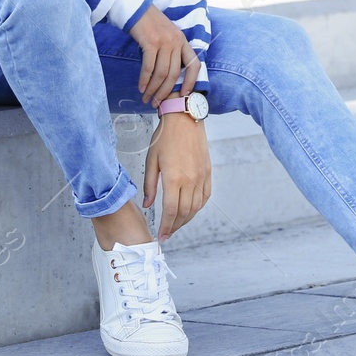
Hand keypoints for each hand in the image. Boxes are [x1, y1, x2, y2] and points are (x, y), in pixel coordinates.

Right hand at [128, 4, 200, 106]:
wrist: (137, 9)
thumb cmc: (150, 25)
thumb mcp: (167, 36)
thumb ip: (171, 52)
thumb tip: (167, 77)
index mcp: (183, 41)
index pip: (195, 64)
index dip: (191, 82)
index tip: (184, 95)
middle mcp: (176, 42)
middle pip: (174, 74)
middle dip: (165, 92)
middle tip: (156, 103)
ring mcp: (164, 42)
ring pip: (162, 73)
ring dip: (153, 89)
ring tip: (146, 98)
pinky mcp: (151, 42)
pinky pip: (149, 67)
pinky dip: (144, 80)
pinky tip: (141, 87)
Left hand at [142, 114, 209, 241]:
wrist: (184, 119)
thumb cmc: (164, 137)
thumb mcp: (151, 160)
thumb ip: (150, 185)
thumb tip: (148, 205)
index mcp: (173, 178)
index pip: (171, 211)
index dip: (166, 226)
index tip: (162, 236)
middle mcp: (190, 180)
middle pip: (184, 212)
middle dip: (175, 226)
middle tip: (168, 233)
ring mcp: (201, 176)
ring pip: (196, 207)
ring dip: (187, 219)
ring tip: (177, 224)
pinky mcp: (208, 172)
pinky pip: (205, 196)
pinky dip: (198, 207)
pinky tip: (190, 210)